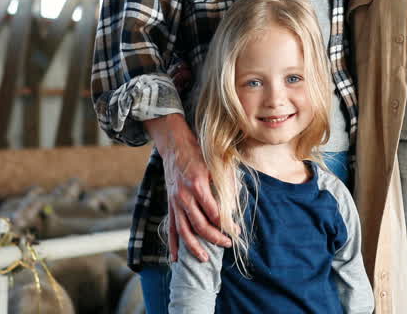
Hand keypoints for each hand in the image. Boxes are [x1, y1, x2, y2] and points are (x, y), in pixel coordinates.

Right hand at [147, 113, 230, 261]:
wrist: (175, 146)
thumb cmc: (199, 154)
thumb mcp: (216, 164)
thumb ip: (226, 183)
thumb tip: (235, 204)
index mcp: (198, 185)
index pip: (214, 213)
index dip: (227, 225)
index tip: (237, 231)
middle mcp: (184, 197)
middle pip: (200, 225)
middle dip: (215, 238)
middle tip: (228, 244)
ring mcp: (175, 202)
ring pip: (184, 231)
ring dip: (195, 247)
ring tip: (206, 259)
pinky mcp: (170, 205)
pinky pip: (170, 228)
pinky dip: (173, 245)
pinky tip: (176, 259)